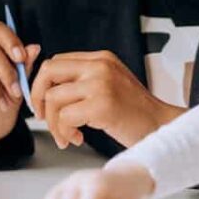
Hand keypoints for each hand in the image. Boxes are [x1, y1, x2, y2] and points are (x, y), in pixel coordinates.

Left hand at [30, 51, 183, 148]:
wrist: (161, 126)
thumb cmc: (134, 112)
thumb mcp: (110, 84)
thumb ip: (84, 81)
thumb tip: (48, 90)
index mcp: (101, 58)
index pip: (56, 62)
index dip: (42, 84)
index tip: (43, 104)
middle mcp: (99, 66)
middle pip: (48, 72)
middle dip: (37, 97)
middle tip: (41, 118)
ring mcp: (101, 84)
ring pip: (54, 99)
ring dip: (53, 124)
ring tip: (66, 137)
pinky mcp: (102, 105)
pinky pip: (65, 118)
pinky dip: (65, 133)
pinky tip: (78, 140)